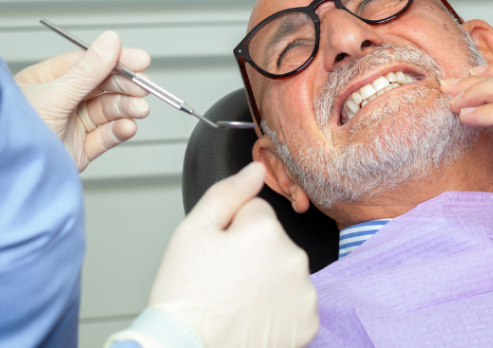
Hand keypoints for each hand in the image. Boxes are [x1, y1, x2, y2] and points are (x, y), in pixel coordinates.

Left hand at [14, 30, 150, 172]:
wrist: (11, 179)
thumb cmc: (16, 136)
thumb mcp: (54, 96)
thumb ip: (87, 71)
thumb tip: (111, 42)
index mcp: (45, 81)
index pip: (86, 63)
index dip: (115, 60)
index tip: (139, 61)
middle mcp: (59, 101)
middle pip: (101, 86)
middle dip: (124, 87)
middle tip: (143, 88)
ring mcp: (70, 125)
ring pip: (107, 110)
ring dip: (126, 109)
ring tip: (139, 110)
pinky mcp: (80, 149)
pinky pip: (106, 135)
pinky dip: (119, 130)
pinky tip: (127, 127)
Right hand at [146, 162, 318, 347]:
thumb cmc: (184, 298)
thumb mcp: (192, 231)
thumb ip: (228, 192)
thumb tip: (255, 169)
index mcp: (266, 230)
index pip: (255, 212)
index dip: (230, 231)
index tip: (216, 256)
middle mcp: (294, 258)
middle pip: (272, 241)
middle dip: (251, 254)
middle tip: (222, 281)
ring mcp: (304, 294)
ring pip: (284, 271)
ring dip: (266, 281)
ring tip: (236, 302)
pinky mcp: (308, 324)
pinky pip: (295, 302)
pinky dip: (279, 310)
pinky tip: (253, 318)